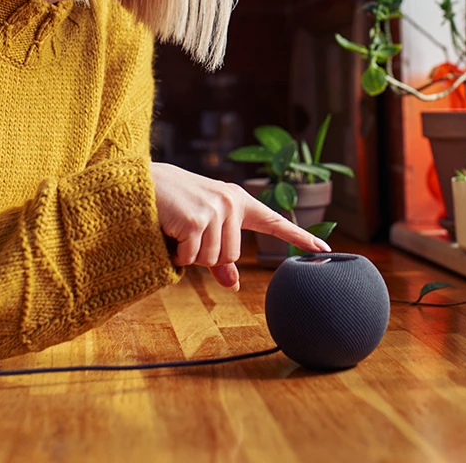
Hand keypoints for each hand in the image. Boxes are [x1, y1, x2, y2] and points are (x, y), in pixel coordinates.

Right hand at [150, 162, 330, 290]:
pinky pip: (193, 258)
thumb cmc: (173, 204)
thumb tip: (234, 284)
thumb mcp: (202, 226)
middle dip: (206, 254)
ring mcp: (215, 210)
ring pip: (212, 260)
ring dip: (190, 254)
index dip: (300, 237)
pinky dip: (178, 254)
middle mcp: (231, 203)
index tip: (324, 248)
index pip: (275, 222)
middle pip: (232, 256)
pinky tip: (169, 233)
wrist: (142, 181)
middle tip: (187, 231)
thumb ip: (220, 255)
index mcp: (238, 201)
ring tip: (177, 229)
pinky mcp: (197, 220)